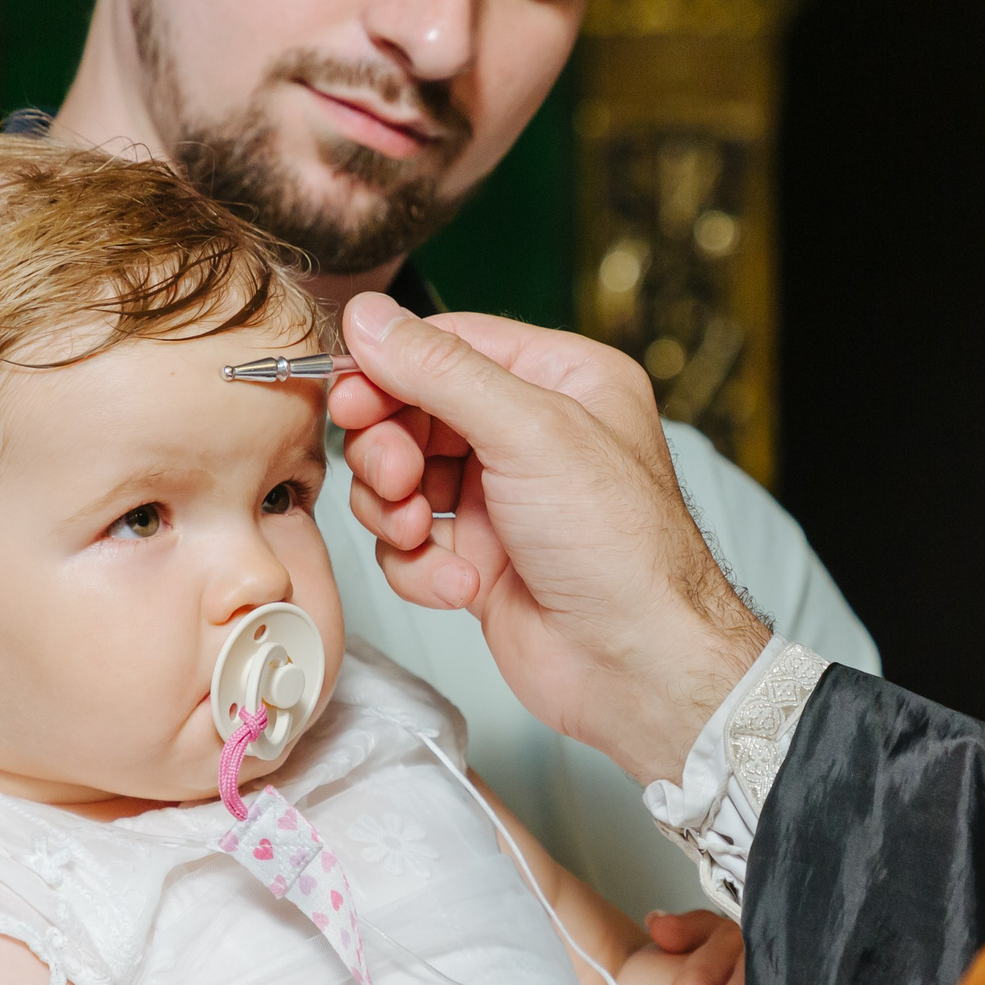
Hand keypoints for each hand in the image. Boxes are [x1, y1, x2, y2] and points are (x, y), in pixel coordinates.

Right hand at [331, 295, 770, 783]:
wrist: (636, 665)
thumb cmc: (619, 547)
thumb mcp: (530, 432)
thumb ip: (442, 371)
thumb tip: (370, 319)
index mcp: (563, 380)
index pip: (450, 344)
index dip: (390, 367)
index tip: (348, 393)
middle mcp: (531, 433)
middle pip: (413, 410)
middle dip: (389, 448)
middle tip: (393, 477)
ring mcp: (501, 498)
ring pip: (399, 480)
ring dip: (395, 510)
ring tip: (418, 533)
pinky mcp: (479, 559)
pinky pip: (409, 544)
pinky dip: (420, 566)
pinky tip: (460, 585)